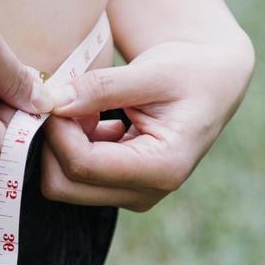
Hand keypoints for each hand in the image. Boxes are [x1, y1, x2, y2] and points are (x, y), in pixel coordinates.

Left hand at [39, 35, 254, 210]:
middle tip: (63, 98)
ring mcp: (132, 192)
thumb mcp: (151, 71)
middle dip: (53, 141)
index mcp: (162, 168)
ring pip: (65, 181)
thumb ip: (102, 87)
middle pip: (65, 184)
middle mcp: (145, 192)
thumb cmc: (189, 72)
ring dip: (63, 140)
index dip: (57, 129)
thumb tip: (55, 101)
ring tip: (86, 101)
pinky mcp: (121, 184)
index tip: (54, 93)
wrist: (211, 83)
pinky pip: (76, 172)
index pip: (83, 164)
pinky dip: (72, 141)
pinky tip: (93, 112)